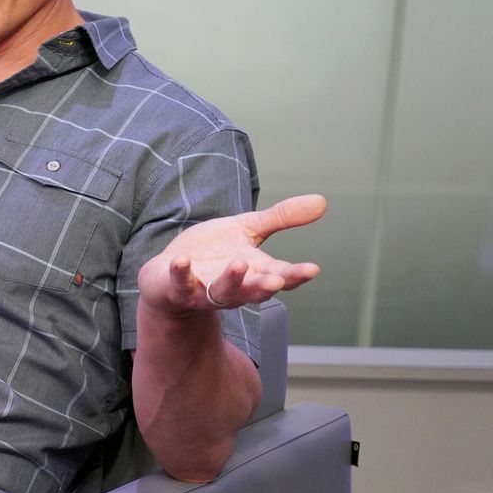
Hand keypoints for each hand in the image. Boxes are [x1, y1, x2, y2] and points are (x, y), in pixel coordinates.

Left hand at [138, 194, 326, 315]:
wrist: (169, 273)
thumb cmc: (213, 253)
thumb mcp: (248, 229)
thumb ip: (281, 218)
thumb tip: (322, 201)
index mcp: (255, 271)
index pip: (281, 275)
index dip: (296, 274)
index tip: (312, 269)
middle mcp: (235, 286)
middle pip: (255, 289)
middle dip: (266, 285)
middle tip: (278, 280)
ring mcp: (206, 290)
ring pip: (222, 291)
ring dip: (231, 280)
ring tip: (238, 264)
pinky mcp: (178, 287)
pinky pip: (180, 283)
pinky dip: (182, 272)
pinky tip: (182, 259)